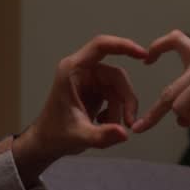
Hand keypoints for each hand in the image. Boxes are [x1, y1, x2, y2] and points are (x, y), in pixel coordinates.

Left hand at [18, 35, 146, 171]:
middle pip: (116, 75)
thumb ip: (101, 135)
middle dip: (126, 99)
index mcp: (72, 70)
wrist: (47, 143)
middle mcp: (81, 71)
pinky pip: (115, 96)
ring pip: (118, 88)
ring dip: (120, 109)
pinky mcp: (95, 91)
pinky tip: (103, 124)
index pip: (100, 46)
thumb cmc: (55, 135)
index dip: (123, 45)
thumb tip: (124, 133)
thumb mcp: (79, 137)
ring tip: (112, 129)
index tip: (143, 54)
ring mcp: (89, 81)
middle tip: (129, 122)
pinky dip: (116, 112)